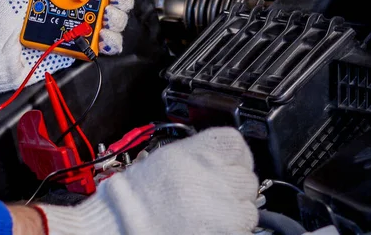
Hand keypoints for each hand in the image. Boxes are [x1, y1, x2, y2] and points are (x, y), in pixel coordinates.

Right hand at [35, 128, 258, 234]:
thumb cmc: (137, 198)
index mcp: (199, 153)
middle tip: (210, 198)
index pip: (237, 145)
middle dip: (233, 190)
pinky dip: (229, 233)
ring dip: (233, 215)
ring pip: (248, 210)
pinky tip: (207, 230)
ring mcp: (225, 210)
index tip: (227, 167)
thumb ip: (199, 154)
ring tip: (204, 218)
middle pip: (246, 179)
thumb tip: (221, 158)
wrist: (121, 227)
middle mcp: (215, 178)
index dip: (234, 159)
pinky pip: (242, 232)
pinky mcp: (229, 234)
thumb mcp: (166, 159)